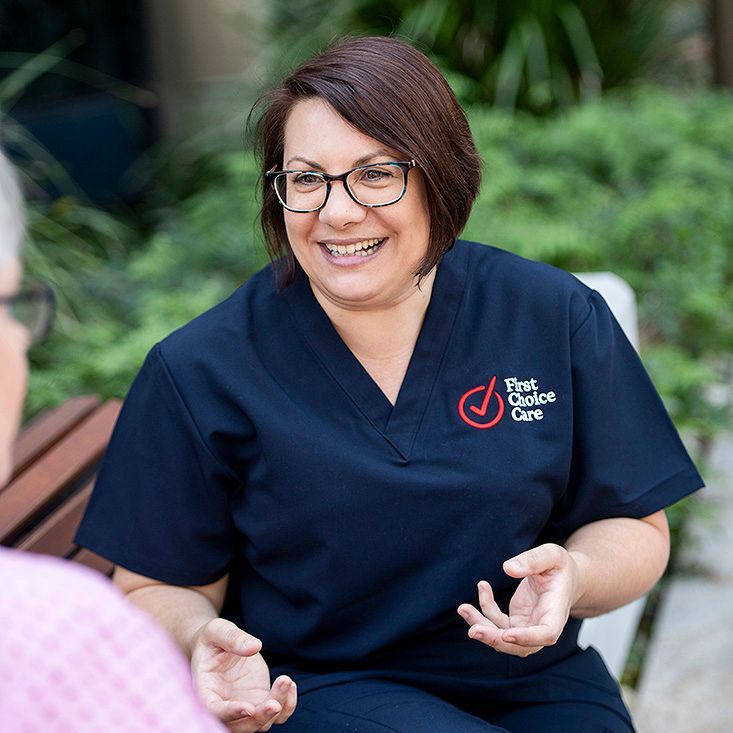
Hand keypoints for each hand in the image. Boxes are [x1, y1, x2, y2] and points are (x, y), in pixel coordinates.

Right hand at [191, 618, 296, 731]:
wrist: (219, 644)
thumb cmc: (213, 638)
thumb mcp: (218, 630)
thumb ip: (233, 638)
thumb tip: (255, 647)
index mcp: (206, 690)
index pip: (215, 710)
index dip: (231, 713)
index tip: (249, 708)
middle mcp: (224, 705)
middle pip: (241, 726)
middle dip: (259, 718)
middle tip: (275, 704)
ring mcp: (244, 705)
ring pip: (262, 722)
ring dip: (277, 708)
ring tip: (286, 681)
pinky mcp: (260, 700)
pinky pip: (277, 714)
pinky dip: (287, 706)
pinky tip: (290, 684)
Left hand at [457, 543, 580, 656]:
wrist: (562, 576)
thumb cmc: (560, 566)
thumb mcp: (551, 555)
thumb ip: (533, 560)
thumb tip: (508, 568)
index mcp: (557, 612)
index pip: (546, 634)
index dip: (527, 638)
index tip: (507, 634)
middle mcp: (542, 625)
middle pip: (519, 646)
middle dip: (495, 640)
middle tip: (473, 630)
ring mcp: (528, 626)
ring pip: (503, 638)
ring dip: (482, 626)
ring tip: (463, 608)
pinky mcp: (516, 621)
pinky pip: (496, 621)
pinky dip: (485, 607)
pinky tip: (483, 586)